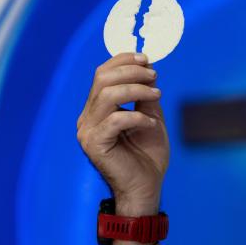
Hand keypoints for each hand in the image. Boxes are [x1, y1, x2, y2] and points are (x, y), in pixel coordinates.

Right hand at [77, 53, 168, 215]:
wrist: (147, 185)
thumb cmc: (148, 153)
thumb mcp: (151, 116)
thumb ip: (146, 94)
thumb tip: (148, 68)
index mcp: (97, 108)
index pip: (102, 73)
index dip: (123, 61)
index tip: (147, 59)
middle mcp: (88, 117)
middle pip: (102, 79)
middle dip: (131, 71)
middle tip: (154, 76)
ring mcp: (88, 131)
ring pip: (106, 95)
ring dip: (136, 89)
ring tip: (157, 94)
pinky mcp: (94, 145)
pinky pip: (114, 120)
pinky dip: (136, 116)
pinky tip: (150, 122)